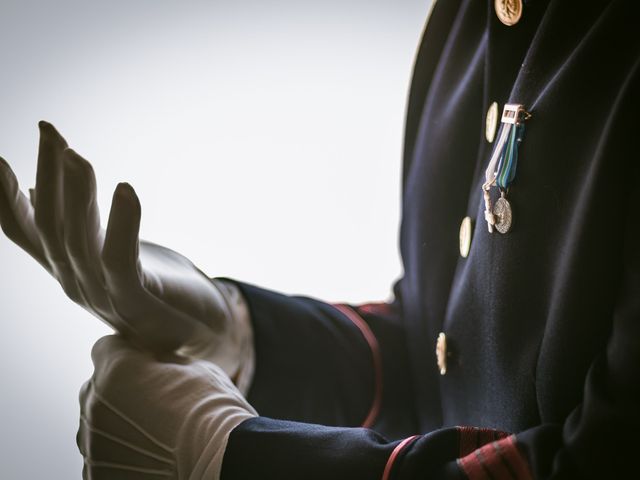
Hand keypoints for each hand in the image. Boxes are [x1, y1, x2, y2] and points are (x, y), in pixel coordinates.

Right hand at [0, 122, 252, 381]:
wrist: (202, 331)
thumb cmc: (156, 288)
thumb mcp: (107, 252)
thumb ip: (73, 229)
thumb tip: (34, 192)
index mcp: (67, 269)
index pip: (26, 233)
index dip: (5, 200)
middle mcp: (76, 282)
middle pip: (50, 226)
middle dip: (49, 176)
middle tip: (50, 130)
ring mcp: (103, 295)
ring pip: (78, 240)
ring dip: (76, 195)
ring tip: (76, 156)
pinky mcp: (138, 301)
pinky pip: (121, 260)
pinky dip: (122, 224)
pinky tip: (126, 190)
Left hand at [77, 335, 256, 479]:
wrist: (218, 459)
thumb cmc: (211, 411)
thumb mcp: (193, 367)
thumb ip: (162, 360)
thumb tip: (156, 361)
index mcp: (117, 369)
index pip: (106, 347)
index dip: (128, 352)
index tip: (147, 362)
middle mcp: (95, 403)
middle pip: (99, 386)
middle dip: (120, 388)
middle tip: (156, 400)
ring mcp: (92, 442)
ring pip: (98, 422)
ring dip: (119, 422)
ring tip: (156, 432)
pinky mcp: (97, 472)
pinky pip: (103, 453)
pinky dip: (121, 451)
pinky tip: (150, 453)